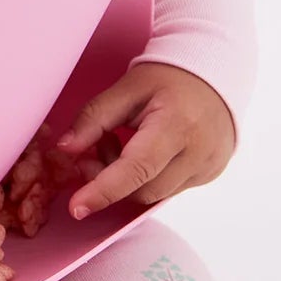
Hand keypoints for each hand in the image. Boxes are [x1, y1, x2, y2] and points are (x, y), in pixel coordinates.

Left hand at [58, 62, 234, 219]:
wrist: (214, 74)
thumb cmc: (168, 77)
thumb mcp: (126, 88)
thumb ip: (94, 118)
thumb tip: (66, 149)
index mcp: (177, 125)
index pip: (137, 169)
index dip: (104, 190)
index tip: (77, 206)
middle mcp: (198, 153)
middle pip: (143, 190)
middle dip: (110, 179)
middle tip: (97, 147)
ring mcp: (207, 168)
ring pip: (155, 194)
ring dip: (127, 180)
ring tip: (121, 144)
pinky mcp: (208, 175)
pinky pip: (168, 189)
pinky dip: (146, 178)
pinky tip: (142, 152)